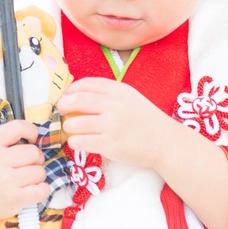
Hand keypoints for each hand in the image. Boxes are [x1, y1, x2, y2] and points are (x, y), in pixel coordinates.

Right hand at [0, 119, 50, 228]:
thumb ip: (1, 141)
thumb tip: (31, 134)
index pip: (17, 127)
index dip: (31, 131)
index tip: (32, 139)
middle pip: (34, 152)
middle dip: (36, 159)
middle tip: (28, 165)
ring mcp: (5, 181)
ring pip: (39, 172)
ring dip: (38, 176)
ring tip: (27, 179)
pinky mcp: (13, 198)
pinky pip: (41, 190)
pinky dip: (42, 190)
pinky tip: (33, 190)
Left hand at [58, 78, 173, 169]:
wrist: (166, 142)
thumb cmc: (146, 120)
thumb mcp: (130, 98)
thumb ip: (108, 94)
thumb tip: (77, 94)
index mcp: (118, 90)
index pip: (86, 84)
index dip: (71, 89)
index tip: (66, 95)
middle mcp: (114, 105)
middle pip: (76, 100)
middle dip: (63, 105)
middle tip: (61, 111)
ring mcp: (111, 125)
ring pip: (74, 123)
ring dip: (68, 127)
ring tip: (71, 129)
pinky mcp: (109, 145)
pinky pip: (80, 141)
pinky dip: (74, 142)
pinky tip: (78, 142)